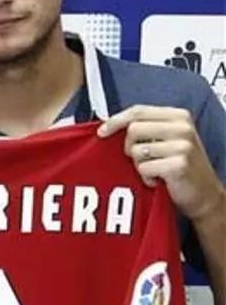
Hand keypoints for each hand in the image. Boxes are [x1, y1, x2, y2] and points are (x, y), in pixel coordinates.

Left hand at [98, 105, 225, 221]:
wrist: (203, 194)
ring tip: (155, 170)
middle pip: (133, 129)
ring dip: (139, 165)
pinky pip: (144, 168)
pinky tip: (159, 180)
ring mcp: (182, 145)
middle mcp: (182, 127)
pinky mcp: (179, 164)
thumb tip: (108, 125)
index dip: (115, 121)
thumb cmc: (178, 165)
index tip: (101, 132)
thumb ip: (146, 128)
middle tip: (142, 159)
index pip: (138, 111)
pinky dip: (146, 178)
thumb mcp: (167, 139)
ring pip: (136, 150)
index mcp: (178, 116)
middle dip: (129, 147)